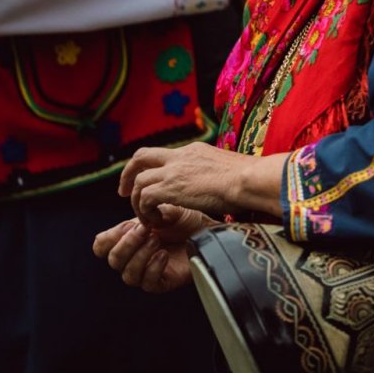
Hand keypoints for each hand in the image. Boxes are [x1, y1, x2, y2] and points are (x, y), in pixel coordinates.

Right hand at [91, 205, 211, 292]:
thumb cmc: (187, 221)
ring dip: (141, 255)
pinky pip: (147, 283)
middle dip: (128, 244)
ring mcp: (146, 271)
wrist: (209, 232)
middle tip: (145, 230)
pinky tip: (164, 255)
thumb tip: (136, 220)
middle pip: (113, 260)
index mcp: (128, 238)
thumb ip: (150, 210)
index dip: (110, 237)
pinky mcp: (161, 282)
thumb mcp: (167, 209)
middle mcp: (134, 256)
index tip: (130, 225)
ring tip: (157, 240)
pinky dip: (153, 268)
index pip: (101, 245)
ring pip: (128, 274)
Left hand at [121, 142, 248, 220]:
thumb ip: (215, 175)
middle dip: (127, 174)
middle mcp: (180, 157)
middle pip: (141, 157)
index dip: (150, 168)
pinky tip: (158, 221)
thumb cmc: (249, 179)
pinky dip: (145, 212)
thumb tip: (221, 185)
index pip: (164, 155)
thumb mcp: (228, 170)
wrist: (249, 179)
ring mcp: (173, 171)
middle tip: (124, 193)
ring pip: (138, 182)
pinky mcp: (170, 187)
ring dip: (137, 202)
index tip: (147, 182)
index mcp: (194, 151)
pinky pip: (144, 199)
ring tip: (147, 218)